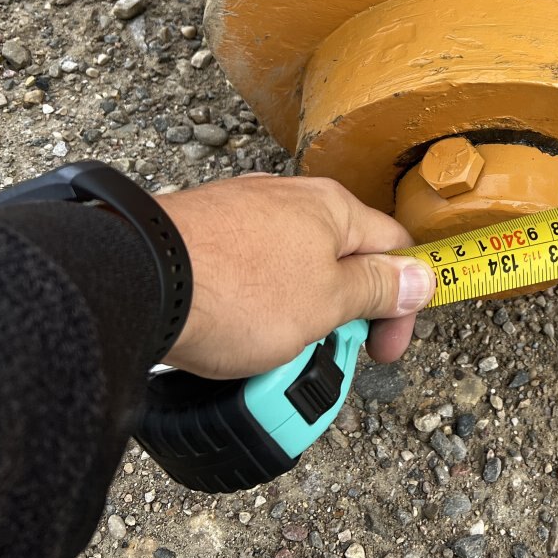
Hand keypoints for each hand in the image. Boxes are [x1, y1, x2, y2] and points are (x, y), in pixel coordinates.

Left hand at [155, 175, 433, 378]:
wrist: (136, 281)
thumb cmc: (236, 290)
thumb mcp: (326, 302)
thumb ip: (377, 289)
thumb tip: (421, 275)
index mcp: (333, 208)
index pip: (395, 247)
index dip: (402, 302)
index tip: (386, 347)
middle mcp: (290, 200)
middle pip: (341, 260)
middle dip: (344, 314)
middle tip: (327, 357)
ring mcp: (242, 214)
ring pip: (292, 272)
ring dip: (297, 318)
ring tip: (273, 355)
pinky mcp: (202, 236)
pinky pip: (247, 277)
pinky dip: (252, 310)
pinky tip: (234, 335)